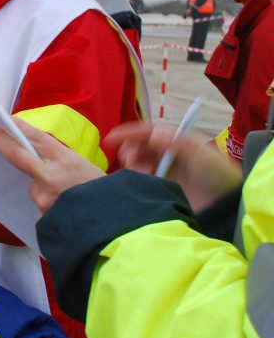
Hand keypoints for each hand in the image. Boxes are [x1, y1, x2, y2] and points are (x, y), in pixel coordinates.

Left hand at [0, 120, 103, 215]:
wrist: (116, 228)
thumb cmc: (107, 196)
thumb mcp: (88, 168)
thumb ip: (61, 162)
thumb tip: (40, 157)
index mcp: (65, 160)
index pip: (35, 138)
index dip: (19, 128)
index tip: (6, 122)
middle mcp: (48, 177)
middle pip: (18, 156)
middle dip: (5, 143)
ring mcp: (43, 198)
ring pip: (35, 187)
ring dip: (45, 188)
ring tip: (69, 196)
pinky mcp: (41, 217)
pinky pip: (42, 207)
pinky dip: (52, 207)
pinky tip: (67, 213)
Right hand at [104, 121, 241, 210]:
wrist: (227, 205)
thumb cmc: (218, 175)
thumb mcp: (201, 155)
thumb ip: (178, 143)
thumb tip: (154, 134)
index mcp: (176, 141)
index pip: (148, 132)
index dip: (128, 133)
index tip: (111, 139)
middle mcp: (167, 153)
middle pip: (139, 147)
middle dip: (130, 150)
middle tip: (129, 160)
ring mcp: (163, 170)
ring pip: (138, 163)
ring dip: (133, 166)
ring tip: (138, 174)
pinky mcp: (161, 187)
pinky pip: (141, 181)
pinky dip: (135, 180)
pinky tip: (139, 183)